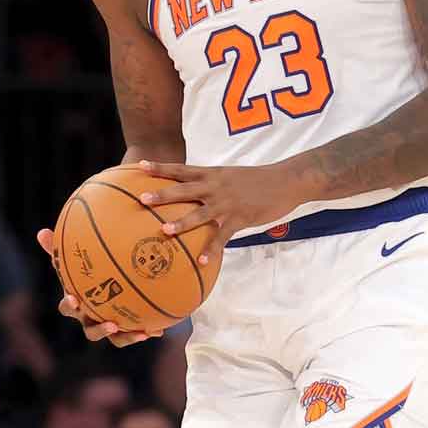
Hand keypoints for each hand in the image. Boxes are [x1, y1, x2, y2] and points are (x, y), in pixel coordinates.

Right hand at [35, 229, 162, 346]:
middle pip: (90, 331)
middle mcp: (90, 319)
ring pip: (115, 339)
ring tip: (140, 333)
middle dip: (99, 330)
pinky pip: (136, 333)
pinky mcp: (127, 328)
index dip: (69, 306)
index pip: (67, 308)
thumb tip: (41, 231)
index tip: (75, 300)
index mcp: (76, 304)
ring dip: (126, 337)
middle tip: (111, 324)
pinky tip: (158, 329)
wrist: (108, 285)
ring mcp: (108, 326)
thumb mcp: (74, 259)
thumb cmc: (86, 272)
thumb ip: (59, 249)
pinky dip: (147, 331)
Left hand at [136, 160, 295, 264]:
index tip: (140, 166)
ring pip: (200, 213)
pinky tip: (203, 261)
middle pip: (185, 190)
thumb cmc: (259, 179)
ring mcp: (228, 203)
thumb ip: (214, 183)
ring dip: (181, 222)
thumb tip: (196, 192)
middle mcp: (217, 187)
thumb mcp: (232, 176)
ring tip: (164, 229)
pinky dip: (212, 249)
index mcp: (213, 174)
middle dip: (163, 194)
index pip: (182, 169)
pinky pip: (223, 236)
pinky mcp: (240, 218)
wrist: (286, 181)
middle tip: (142, 198)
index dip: (161, 168)